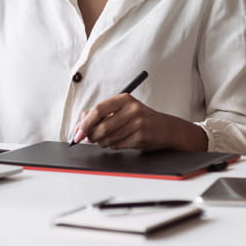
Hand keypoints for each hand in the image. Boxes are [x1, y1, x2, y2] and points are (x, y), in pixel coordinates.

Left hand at [72, 94, 207, 150]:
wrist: (166, 128)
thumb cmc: (141, 117)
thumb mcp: (123, 108)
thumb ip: (102, 113)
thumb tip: (81, 122)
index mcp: (124, 99)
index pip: (98, 110)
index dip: (85, 122)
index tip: (78, 132)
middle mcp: (132, 110)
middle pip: (102, 126)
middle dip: (91, 135)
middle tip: (87, 139)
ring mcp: (138, 124)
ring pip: (109, 138)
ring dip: (101, 142)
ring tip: (102, 140)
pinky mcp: (141, 138)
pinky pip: (118, 145)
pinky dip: (112, 146)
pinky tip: (116, 142)